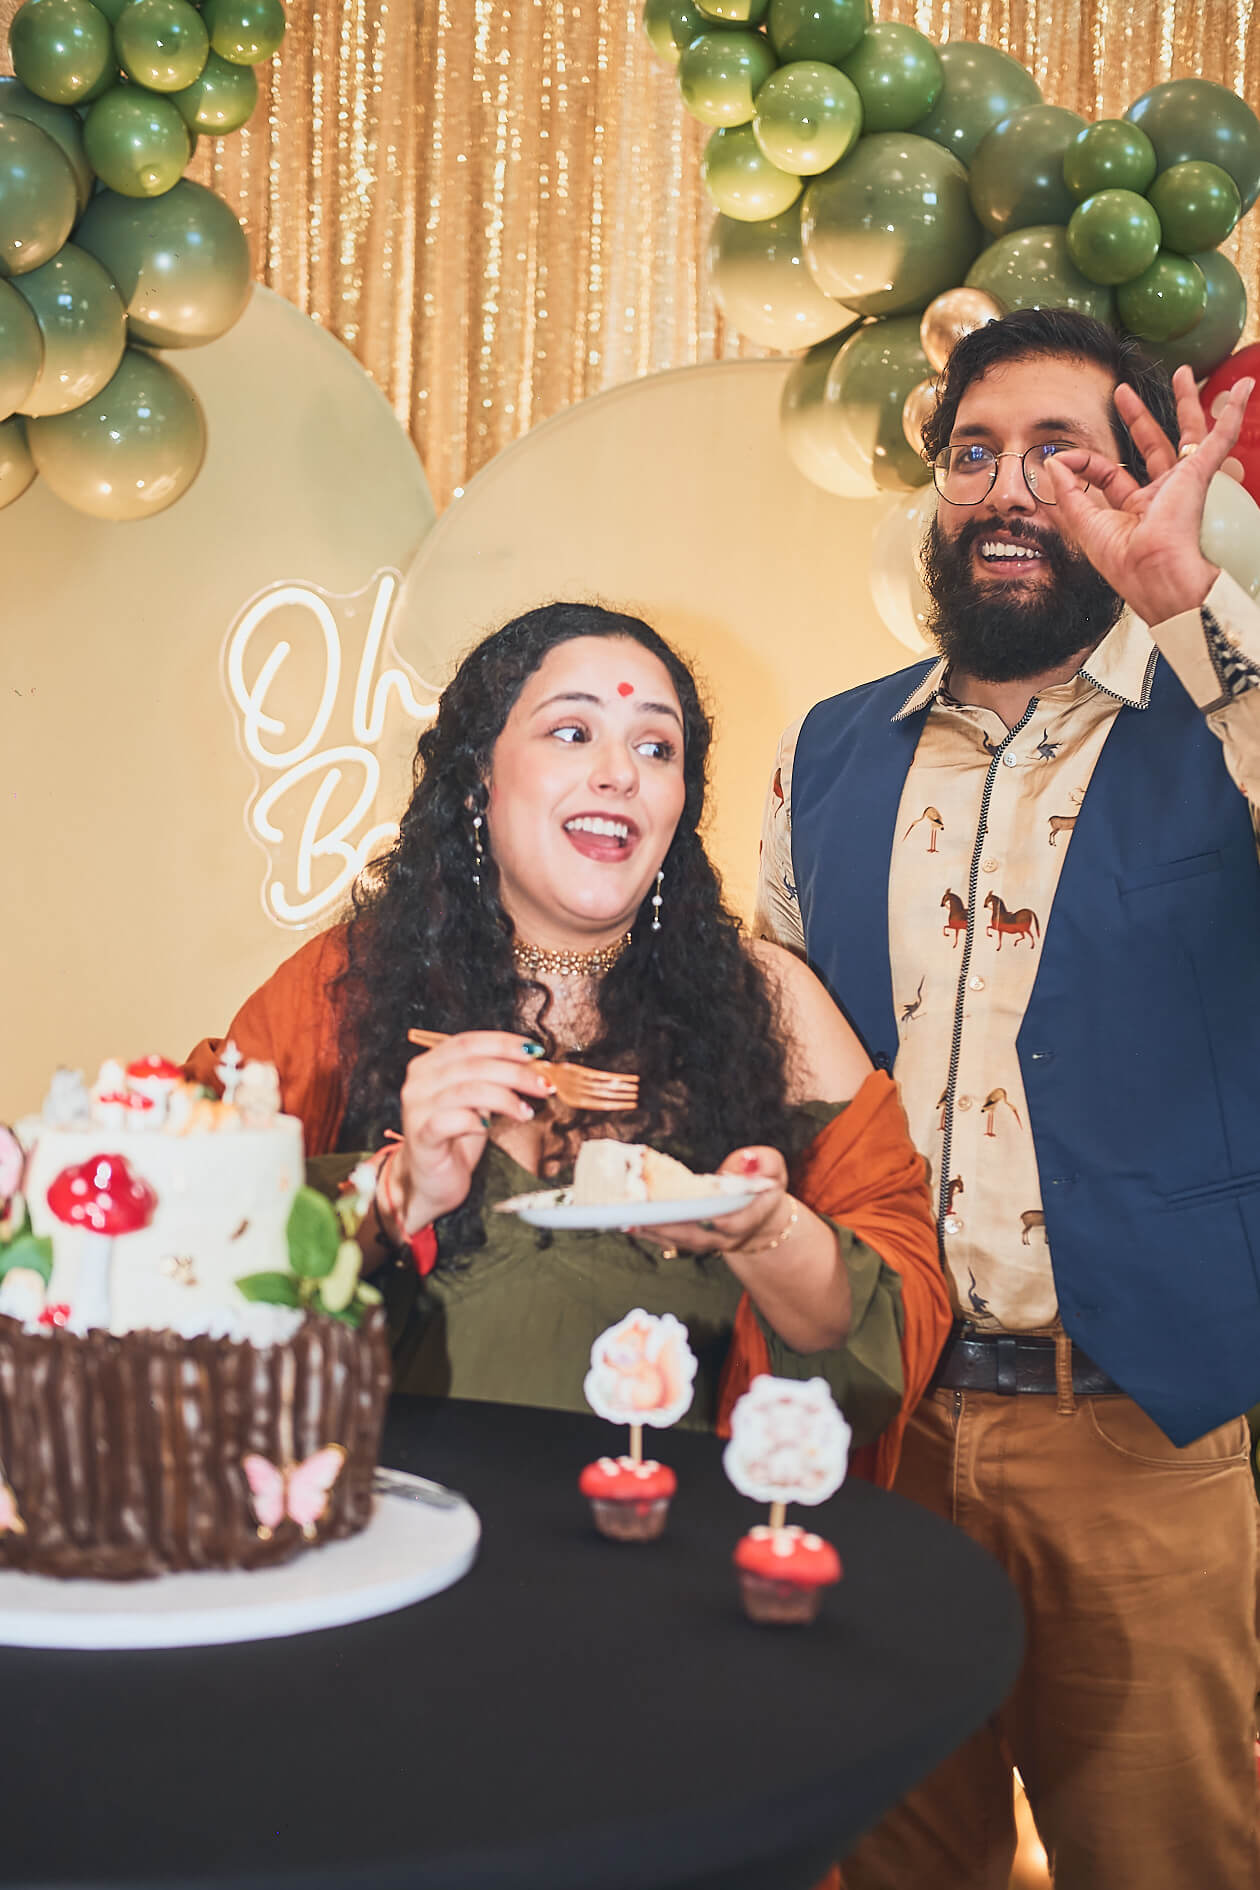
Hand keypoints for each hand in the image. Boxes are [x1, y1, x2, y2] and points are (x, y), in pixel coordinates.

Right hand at [391, 1032, 554, 1231]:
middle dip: (515, 1072)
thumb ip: (494, 1078)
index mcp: (430, 1064)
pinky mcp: (421, 1137)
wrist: (432, 1181)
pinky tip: (489, 1128)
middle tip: (543, 1085)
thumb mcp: (476, 1100)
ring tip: (526, 1112)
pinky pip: (450, 1120)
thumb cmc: (455, 1137)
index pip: (469, 1042)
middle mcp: (419, 1082)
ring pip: (467, 1090)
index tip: (535, 1052)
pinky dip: (475, 1121)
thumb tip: (534, 1063)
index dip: (504, 1044)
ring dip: (505, 1098)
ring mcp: (417, 1109)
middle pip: (473, 1065)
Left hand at [634, 1146, 789, 1258]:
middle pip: (695, 1236)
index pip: (730, 1222)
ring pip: (678, 1240)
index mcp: (749, 1218)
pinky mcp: (692, 1241)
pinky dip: (648, 1230)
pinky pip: (669, 1239)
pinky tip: (626, 1220)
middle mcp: (726, 1238)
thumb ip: (764, 1163)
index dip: (710, 1217)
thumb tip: (748, 1159)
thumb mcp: (773, 1169)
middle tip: (641, 1214)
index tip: (690, 1209)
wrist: (761, 1218)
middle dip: (668, 1225)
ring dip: (651, 1230)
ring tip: (624, 1218)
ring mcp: (708, 1243)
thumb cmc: (764, 1186)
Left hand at [1042, 365, 1254, 625]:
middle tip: (1121, 392)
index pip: (1109, 474)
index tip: (1061, 457)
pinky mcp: (1200, 474)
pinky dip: (1232, 413)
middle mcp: (1162, 496)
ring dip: (1185, 403)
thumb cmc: (1127, 563)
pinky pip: (1221, 438)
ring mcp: (1183, 484)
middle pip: (1151, 447)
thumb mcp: (1086, 525)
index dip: (1083, 462)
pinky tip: (1242, 390)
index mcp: (1135, 510)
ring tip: (1180, 374)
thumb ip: (1069, 492)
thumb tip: (1052, 462)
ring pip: (1187, 434)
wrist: (1158, 574)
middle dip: (1137, 418)